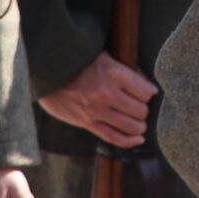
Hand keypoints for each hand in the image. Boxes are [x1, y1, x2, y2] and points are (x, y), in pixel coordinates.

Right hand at [37, 51, 157, 148]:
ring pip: (130, 126)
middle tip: (142, 106)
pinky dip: (129, 141)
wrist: (48, 71)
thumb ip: (125, 70)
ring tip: (140, 123)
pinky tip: (138, 139)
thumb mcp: (105, 56)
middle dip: (144, 109)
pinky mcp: (86, 123)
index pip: (146, 91)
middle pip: (140, 110)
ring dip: (139, 126)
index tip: (148, 92)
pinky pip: (113, 137)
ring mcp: (96, 111)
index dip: (150, 92)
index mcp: (113, 73)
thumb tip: (145, 84)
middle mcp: (106, 93)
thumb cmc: (79, 60)